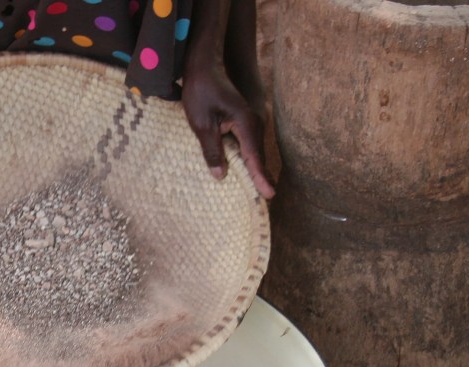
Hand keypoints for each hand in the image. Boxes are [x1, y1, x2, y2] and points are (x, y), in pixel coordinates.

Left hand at [181, 64, 274, 199]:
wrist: (204, 65)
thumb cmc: (200, 91)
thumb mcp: (201, 124)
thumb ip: (212, 150)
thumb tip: (221, 176)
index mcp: (245, 123)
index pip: (253, 156)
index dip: (260, 177)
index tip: (269, 194)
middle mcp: (253, 123)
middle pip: (257, 155)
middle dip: (261, 177)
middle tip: (267, 199)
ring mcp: (250, 121)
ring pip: (253, 150)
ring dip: (255, 168)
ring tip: (261, 190)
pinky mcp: (243, 120)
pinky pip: (248, 144)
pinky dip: (248, 158)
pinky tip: (247, 170)